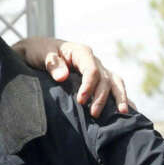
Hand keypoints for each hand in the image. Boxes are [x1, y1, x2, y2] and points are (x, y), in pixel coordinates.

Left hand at [13, 37, 128, 117]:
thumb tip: (62, 77)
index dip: (89, 86)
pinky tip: (126, 110)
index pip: (91, 70)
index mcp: (81, 52)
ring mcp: (97, 68)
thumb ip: (52, 64)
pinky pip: (113, 86)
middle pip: (104, 79)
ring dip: (119, 97)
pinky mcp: (96, 77)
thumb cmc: (39, 51)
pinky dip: (120, 96)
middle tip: (93, 113)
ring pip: (114, 82)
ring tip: (123, 113)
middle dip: (101, 97)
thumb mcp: (42, 54)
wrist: (36, 50)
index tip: (80, 100)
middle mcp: (93, 60)